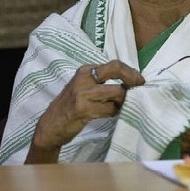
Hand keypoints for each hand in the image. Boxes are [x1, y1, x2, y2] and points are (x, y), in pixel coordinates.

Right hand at [26, 60, 144, 163]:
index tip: (139, 80)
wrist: (50, 126)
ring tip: (116, 107)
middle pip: (116, 69)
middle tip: (140, 86)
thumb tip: (131, 78)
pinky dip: (113, 112)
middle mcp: (84, 78)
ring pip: (117, 92)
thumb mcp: (83, 87)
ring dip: (121, 101)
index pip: (114, 64)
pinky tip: (108, 114)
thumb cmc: (70, 107)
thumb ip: (102, 81)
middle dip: (132, 78)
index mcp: (85, 70)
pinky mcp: (83, 109)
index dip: (130, 72)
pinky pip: (110, 109)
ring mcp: (83, 93)